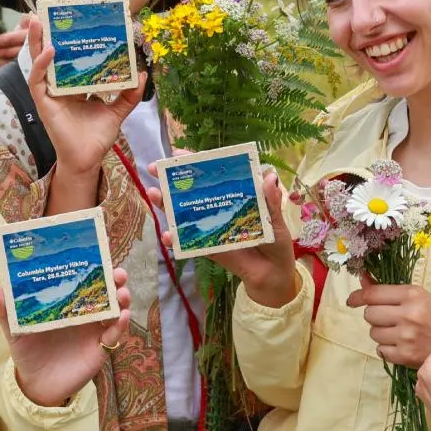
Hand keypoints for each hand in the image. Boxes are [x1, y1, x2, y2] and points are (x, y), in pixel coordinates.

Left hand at [0, 266, 131, 406]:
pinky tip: (122, 316)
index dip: (95, 266)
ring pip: (115, 308)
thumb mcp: (15, 331)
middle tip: (117, 273)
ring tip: (121, 293)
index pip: (84, 279)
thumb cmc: (28, 352)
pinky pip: (115, 334)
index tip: (101, 251)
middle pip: (106, 290)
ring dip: (122, 298)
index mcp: (67, 302)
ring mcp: (95, 329)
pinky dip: (121, 325)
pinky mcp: (101, 347)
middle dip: (115, 279)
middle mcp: (85, 312)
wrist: (37, 384)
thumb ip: (6, 312)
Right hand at [26, 18, 146, 180]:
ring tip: (39, 22)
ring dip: (37, 42)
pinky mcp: (43, 103)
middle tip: (49, 13)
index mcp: (74, 86)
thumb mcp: (117, 111)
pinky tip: (50, 51)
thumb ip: (129, 94)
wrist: (87, 160)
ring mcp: (49, 94)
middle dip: (47, 34)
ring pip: (38, 63)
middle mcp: (59, 87)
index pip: (70, 58)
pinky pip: (37, 80)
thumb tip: (142, 75)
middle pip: (50, 55)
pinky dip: (42, 65)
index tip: (77, 21)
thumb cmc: (97, 137)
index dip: (70, 40)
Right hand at [144, 166, 299, 307]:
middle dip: (171, 179)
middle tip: (153, 168)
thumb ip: (271, 201)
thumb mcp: (277, 221)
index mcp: (236, 196)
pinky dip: (175, 238)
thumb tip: (269, 177)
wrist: (273, 276)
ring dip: (166, 204)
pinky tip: (167, 235)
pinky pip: (188, 241)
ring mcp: (210, 228)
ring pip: (184, 213)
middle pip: (192, 191)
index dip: (196, 163)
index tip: (178, 154)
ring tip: (153, 194)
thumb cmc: (277, 244)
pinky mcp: (207, 248)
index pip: (214, 175)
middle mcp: (219, 208)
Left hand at [348, 280, 430, 367]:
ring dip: (380, 332)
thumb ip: (391, 292)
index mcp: (412, 295)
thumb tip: (362, 281)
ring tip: (396, 331)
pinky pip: (381, 350)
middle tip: (386, 317)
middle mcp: (408, 315)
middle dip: (374, 315)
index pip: (373, 294)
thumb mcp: (419, 296)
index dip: (358, 296)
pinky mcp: (406, 356)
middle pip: (369, 314)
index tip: (352, 300)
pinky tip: (400, 344)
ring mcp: (406, 337)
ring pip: (373, 333)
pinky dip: (386, 348)